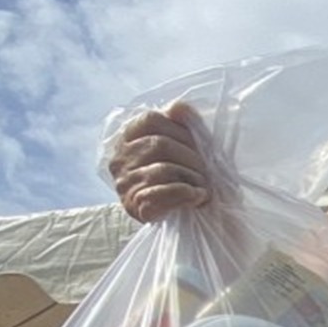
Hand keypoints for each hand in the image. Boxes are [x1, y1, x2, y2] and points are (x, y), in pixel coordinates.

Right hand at [107, 102, 211, 222]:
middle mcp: (120, 159)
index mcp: (129, 137)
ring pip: (162, 169)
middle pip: (159, 145)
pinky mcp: (134, 206)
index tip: (197, 146)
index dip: (180, 130)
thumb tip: (179, 106)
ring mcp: (125, 183)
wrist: (184, 219)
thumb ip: (183, 122)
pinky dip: (186, 193)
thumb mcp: (184, 144)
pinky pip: (161, 193)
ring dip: (192, 177)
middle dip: (191, 157)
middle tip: (207, 170)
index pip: (152, 120)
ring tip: (204, 186)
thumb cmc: (182, 175)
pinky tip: (198, 197)